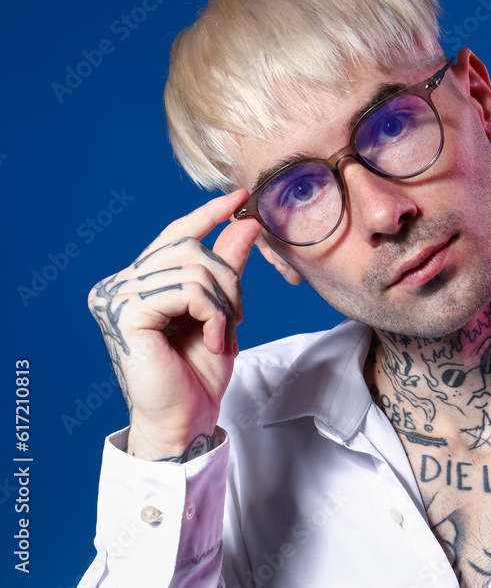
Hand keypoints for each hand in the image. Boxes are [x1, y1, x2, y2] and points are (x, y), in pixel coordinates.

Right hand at [87, 190, 261, 460]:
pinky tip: (213, 339)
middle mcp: (120, 284)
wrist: (187, 418)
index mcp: (139, 282)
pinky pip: (188, 291)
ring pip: (194, 268)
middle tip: (237, 317)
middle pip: (191, 249)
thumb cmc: (199, 371)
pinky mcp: (125, 312)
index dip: (208, 215)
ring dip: (223, 303)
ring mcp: (118, 296)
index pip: (175, 235)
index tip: (240, 200)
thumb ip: (227, 266)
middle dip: (228, 280)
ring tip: (223, 333)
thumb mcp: (222, 309)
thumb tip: (244, 221)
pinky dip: (213, 314)